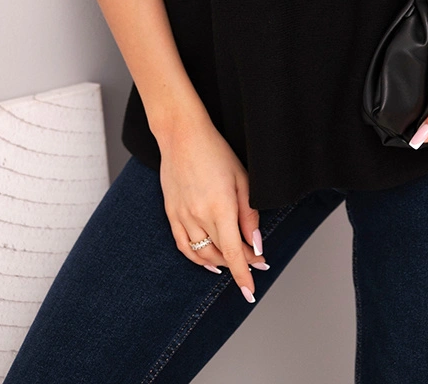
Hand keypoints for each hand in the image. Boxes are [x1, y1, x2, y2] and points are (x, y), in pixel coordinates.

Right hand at [156, 117, 269, 301]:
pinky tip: (207, 261)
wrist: (182, 136)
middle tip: (255, 260)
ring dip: (220, 262)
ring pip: (202, 254)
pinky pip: (183, 246)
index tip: (251, 291)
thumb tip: (256, 243)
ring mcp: (183, 216)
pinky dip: (196, 258)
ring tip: (234, 261)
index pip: (234, 254)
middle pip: (221, 254)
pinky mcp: (171, 213)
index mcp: (221, 208)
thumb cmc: (216, 152)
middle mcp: (200, 217)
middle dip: (239, 263)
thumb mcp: (242, 179)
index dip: (243, 275)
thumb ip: (249, 215)